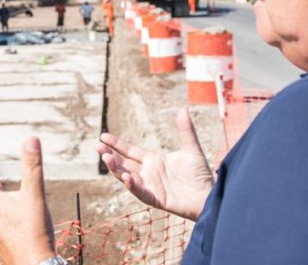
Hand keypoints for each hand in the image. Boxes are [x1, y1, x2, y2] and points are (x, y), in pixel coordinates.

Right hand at [95, 107, 213, 220]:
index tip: (103, 136)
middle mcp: (148, 173)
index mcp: (153, 161)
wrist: (211, 196)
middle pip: (123, 163)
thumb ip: (186, 130)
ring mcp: (150, 187)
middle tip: (97, 146)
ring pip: (127, 177)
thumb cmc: (201, 175)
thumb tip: (183, 108)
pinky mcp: (156, 199)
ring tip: (105, 157)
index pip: (129, 151)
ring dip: (115, 168)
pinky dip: (132, 186)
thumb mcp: (192, 149)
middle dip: (109, 155)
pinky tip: (126, 176)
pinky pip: (140, 193)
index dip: (116, 144)